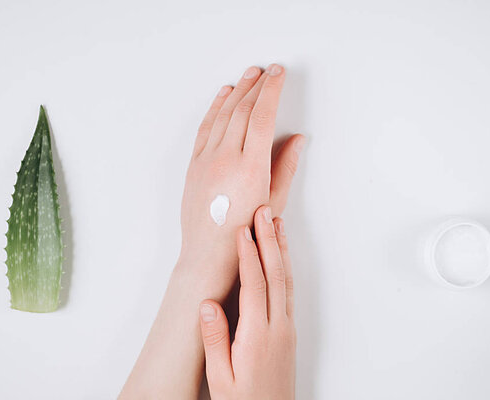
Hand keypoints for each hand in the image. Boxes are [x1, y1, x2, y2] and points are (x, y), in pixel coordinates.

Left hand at [179, 64, 303, 297]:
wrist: (208, 254)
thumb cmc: (245, 234)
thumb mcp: (274, 202)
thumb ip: (286, 167)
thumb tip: (296, 139)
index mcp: (251, 168)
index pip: (261, 117)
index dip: (272, 91)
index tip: (279, 74)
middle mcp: (226, 159)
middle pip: (242, 111)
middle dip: (256, 86)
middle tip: (268, 70)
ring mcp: (206, 160)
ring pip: (222, 115)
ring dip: (237, 92)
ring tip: (249, 75)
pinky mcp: (194, 164)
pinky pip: (204, 128)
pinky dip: (214, 108)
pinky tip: (224, 96)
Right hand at [199, 205, 295, 399]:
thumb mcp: (220, 378)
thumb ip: (215, 341)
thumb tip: (207, 305)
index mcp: (258, 337)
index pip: (255, 286)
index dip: (249, 255)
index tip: (243, 230)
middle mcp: (278, 328)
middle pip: (276, 275)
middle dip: (270, 241)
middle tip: (264, 212)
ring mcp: (287, 329)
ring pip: (286, 281)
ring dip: (281, 251)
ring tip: (277, 225)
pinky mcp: (289, 332)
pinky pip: (289, 292)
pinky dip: (285, 269)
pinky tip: (281, 259)